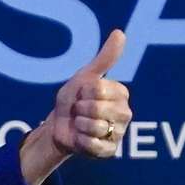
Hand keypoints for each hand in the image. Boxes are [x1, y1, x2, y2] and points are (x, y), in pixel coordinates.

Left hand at [18, 29, 131, 184]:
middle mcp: (125, 113)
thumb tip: (120, 33)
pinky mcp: (110, 151)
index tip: (83, 94)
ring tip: (81, 125)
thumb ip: (105, 58)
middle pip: (97, 109)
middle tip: (80, 111)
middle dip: (80, 109)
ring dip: (79, 126)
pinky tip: (81, 138)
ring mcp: (119, 133)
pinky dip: (81, 142)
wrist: (59, 125)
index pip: (98, 89)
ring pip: (94, 127)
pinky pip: (93, 145)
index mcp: (121, 93)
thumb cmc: (73, 98)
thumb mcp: (86, 76)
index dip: (83, 92)